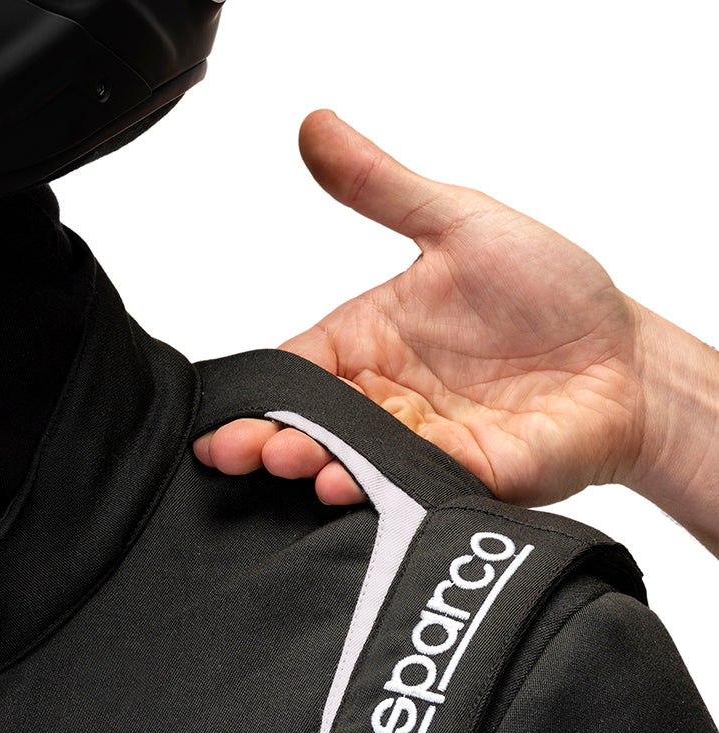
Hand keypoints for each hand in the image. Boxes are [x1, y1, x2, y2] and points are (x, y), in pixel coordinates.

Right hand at [195, 110, 643, 507]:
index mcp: (370, 342)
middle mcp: (387, 398)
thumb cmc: (550, 292)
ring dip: (318, 465)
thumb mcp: (459, 223)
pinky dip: (379, 487)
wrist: (623, 359)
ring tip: (292, 460)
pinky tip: (348, 483)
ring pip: (355, 461)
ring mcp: (422, 443)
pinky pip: (414, 484)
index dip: (260, 396)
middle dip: (271, 440)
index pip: (298, 371)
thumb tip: (315, 128)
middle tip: (240, 449)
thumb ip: (382, 187)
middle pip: (313, 425)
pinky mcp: (464, 477)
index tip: (226, 416)